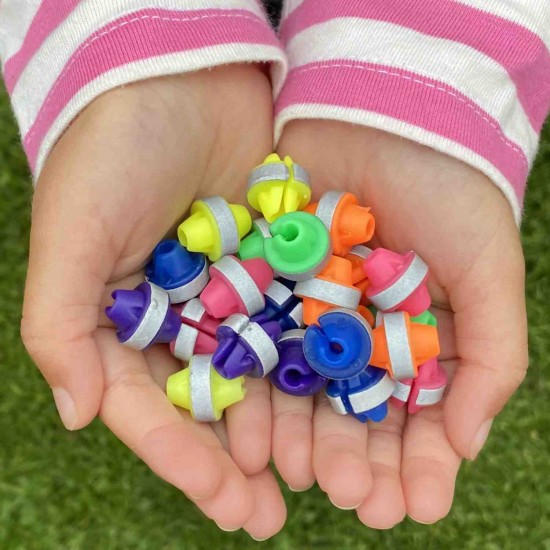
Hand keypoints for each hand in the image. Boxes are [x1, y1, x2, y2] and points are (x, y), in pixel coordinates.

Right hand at [21, 65, 285, 538]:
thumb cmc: (111, 149)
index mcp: (123, 319)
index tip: (225, 504)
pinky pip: (295, 323)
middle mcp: (179, 315)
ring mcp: (231, 292)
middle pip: (210, 403)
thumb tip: (80, 415)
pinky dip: (314, 364)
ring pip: (260, 374)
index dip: (184, 459)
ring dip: (286, 428)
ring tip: (319, 479)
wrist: (177, 76)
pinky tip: (341, 405)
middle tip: (270, 515)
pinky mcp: (274, 263)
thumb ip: (60, 323)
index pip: (151, 405)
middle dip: (237, 462)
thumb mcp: (70, 231)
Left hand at [272, 120, 527, 525]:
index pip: (416, 414)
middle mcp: (359, 333)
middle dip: (358, 459)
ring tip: (306, 475)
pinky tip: (258, 432)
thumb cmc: (451, 190)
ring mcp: (309, 313)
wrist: (389, 115)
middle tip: (357, 499)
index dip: (417, 462)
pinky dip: (259, 391)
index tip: (414, 505)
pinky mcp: (267, 287)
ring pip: (303, 390)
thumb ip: (492, 358)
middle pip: (355, 411)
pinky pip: (259, 347)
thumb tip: (467, 443)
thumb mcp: (492, 271)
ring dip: (305, 438)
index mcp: (416, 335)